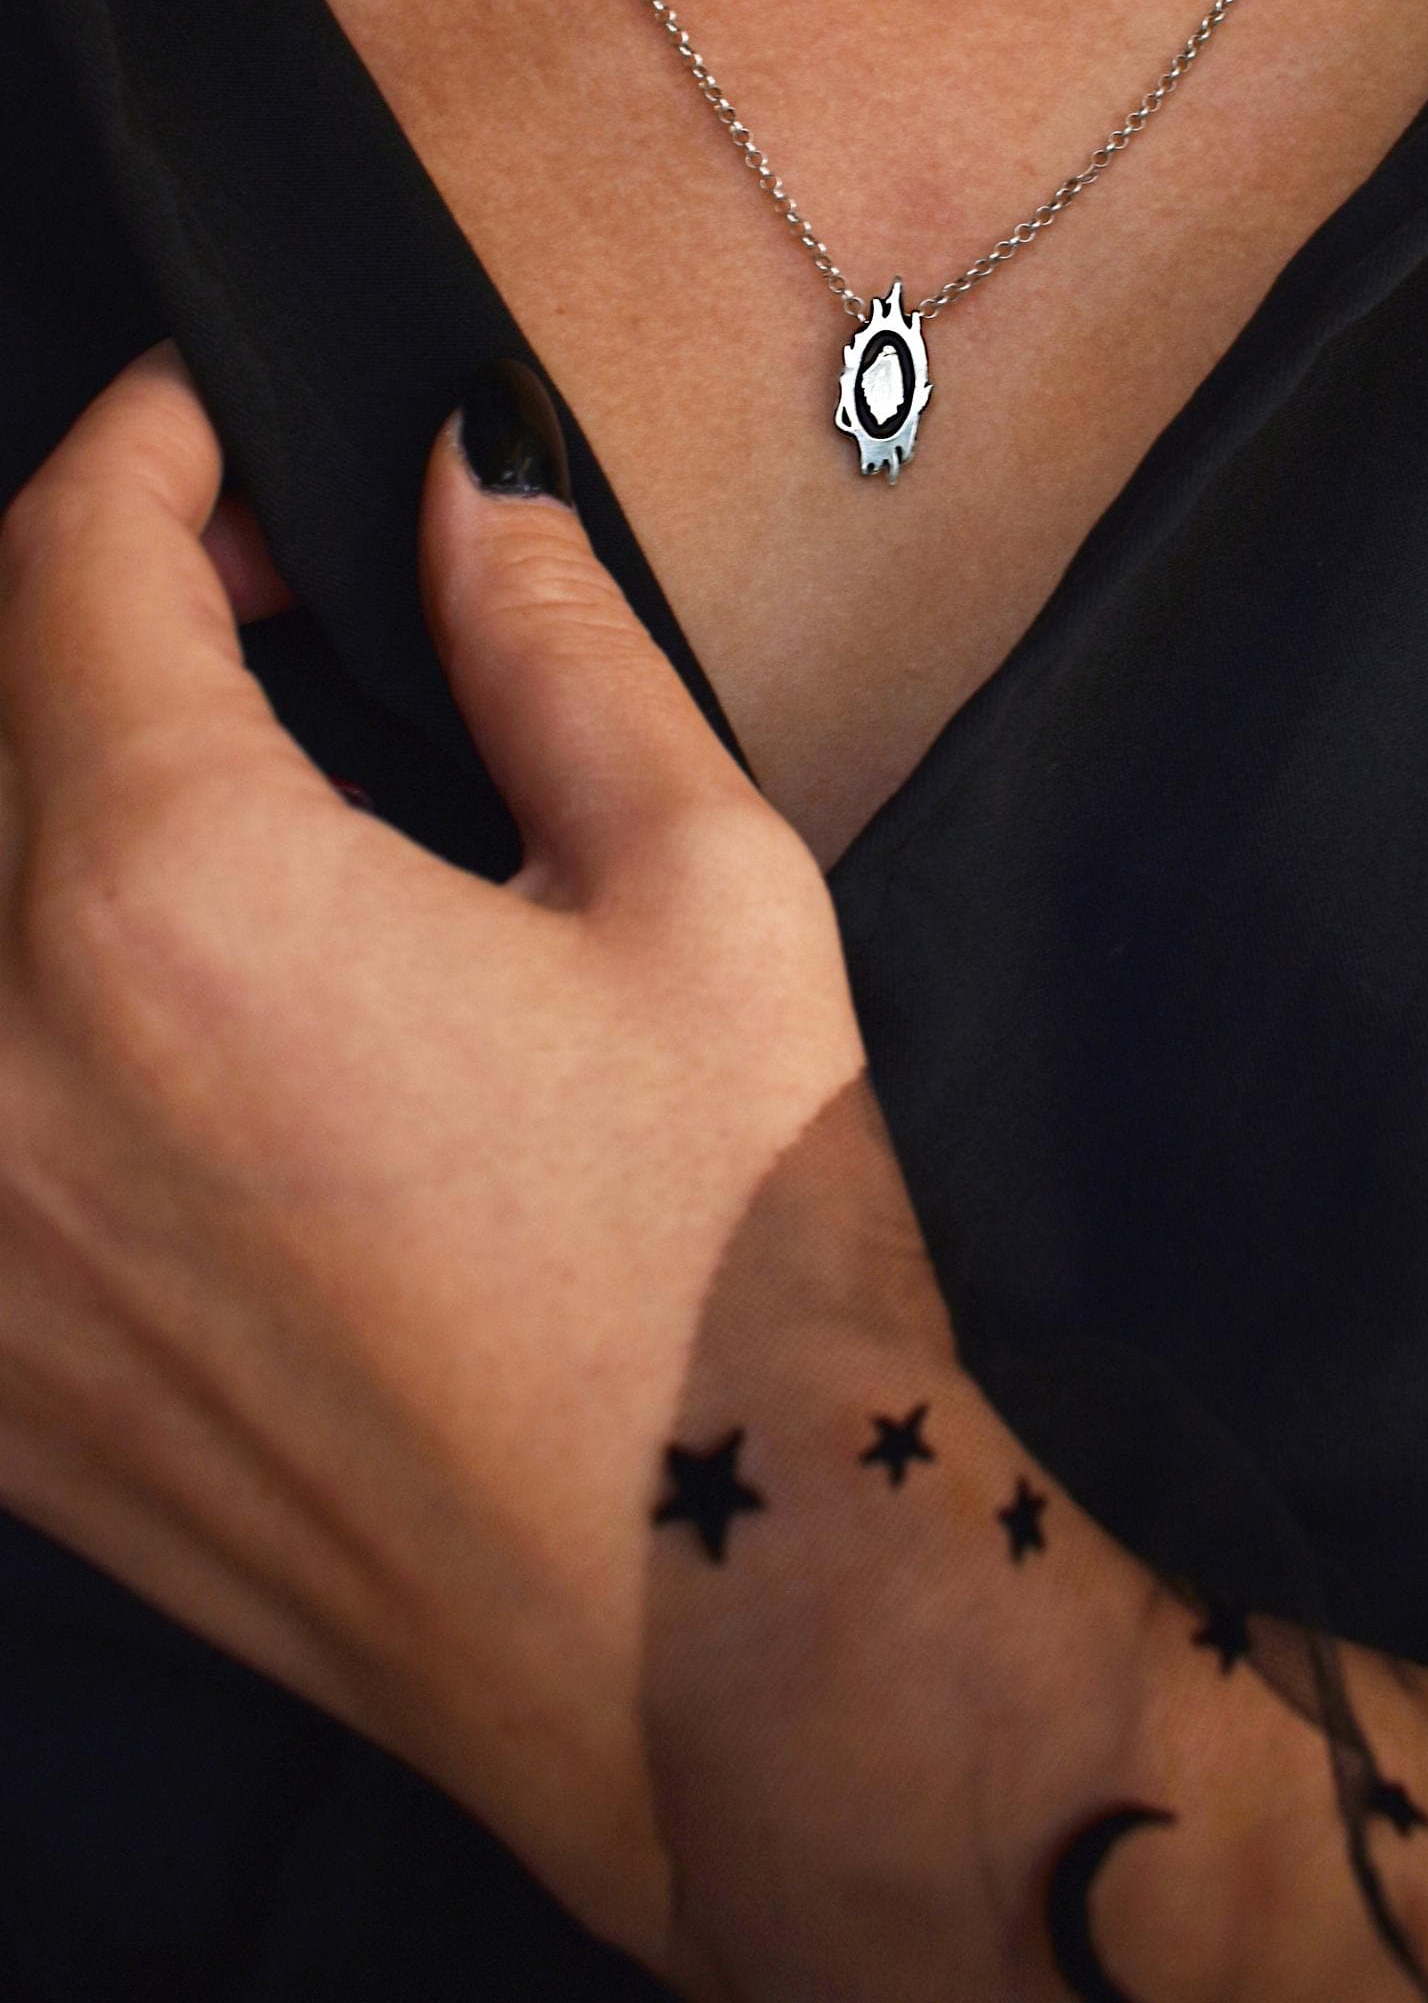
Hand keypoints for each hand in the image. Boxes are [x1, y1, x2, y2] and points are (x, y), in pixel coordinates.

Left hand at [0, 347, 875, 1964]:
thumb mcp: (701, 885)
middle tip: (266, 589)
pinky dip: (34, 988)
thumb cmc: (729, 1259)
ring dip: (51, 796)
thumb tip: (467, 476)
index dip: (151, 445)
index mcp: (175, 898)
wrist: (713, 1631)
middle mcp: (1, 1058)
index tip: (225, 422)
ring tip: (224, 786)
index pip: (67, 565)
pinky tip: (181, 1007)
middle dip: (95, 600)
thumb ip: (548, 639)